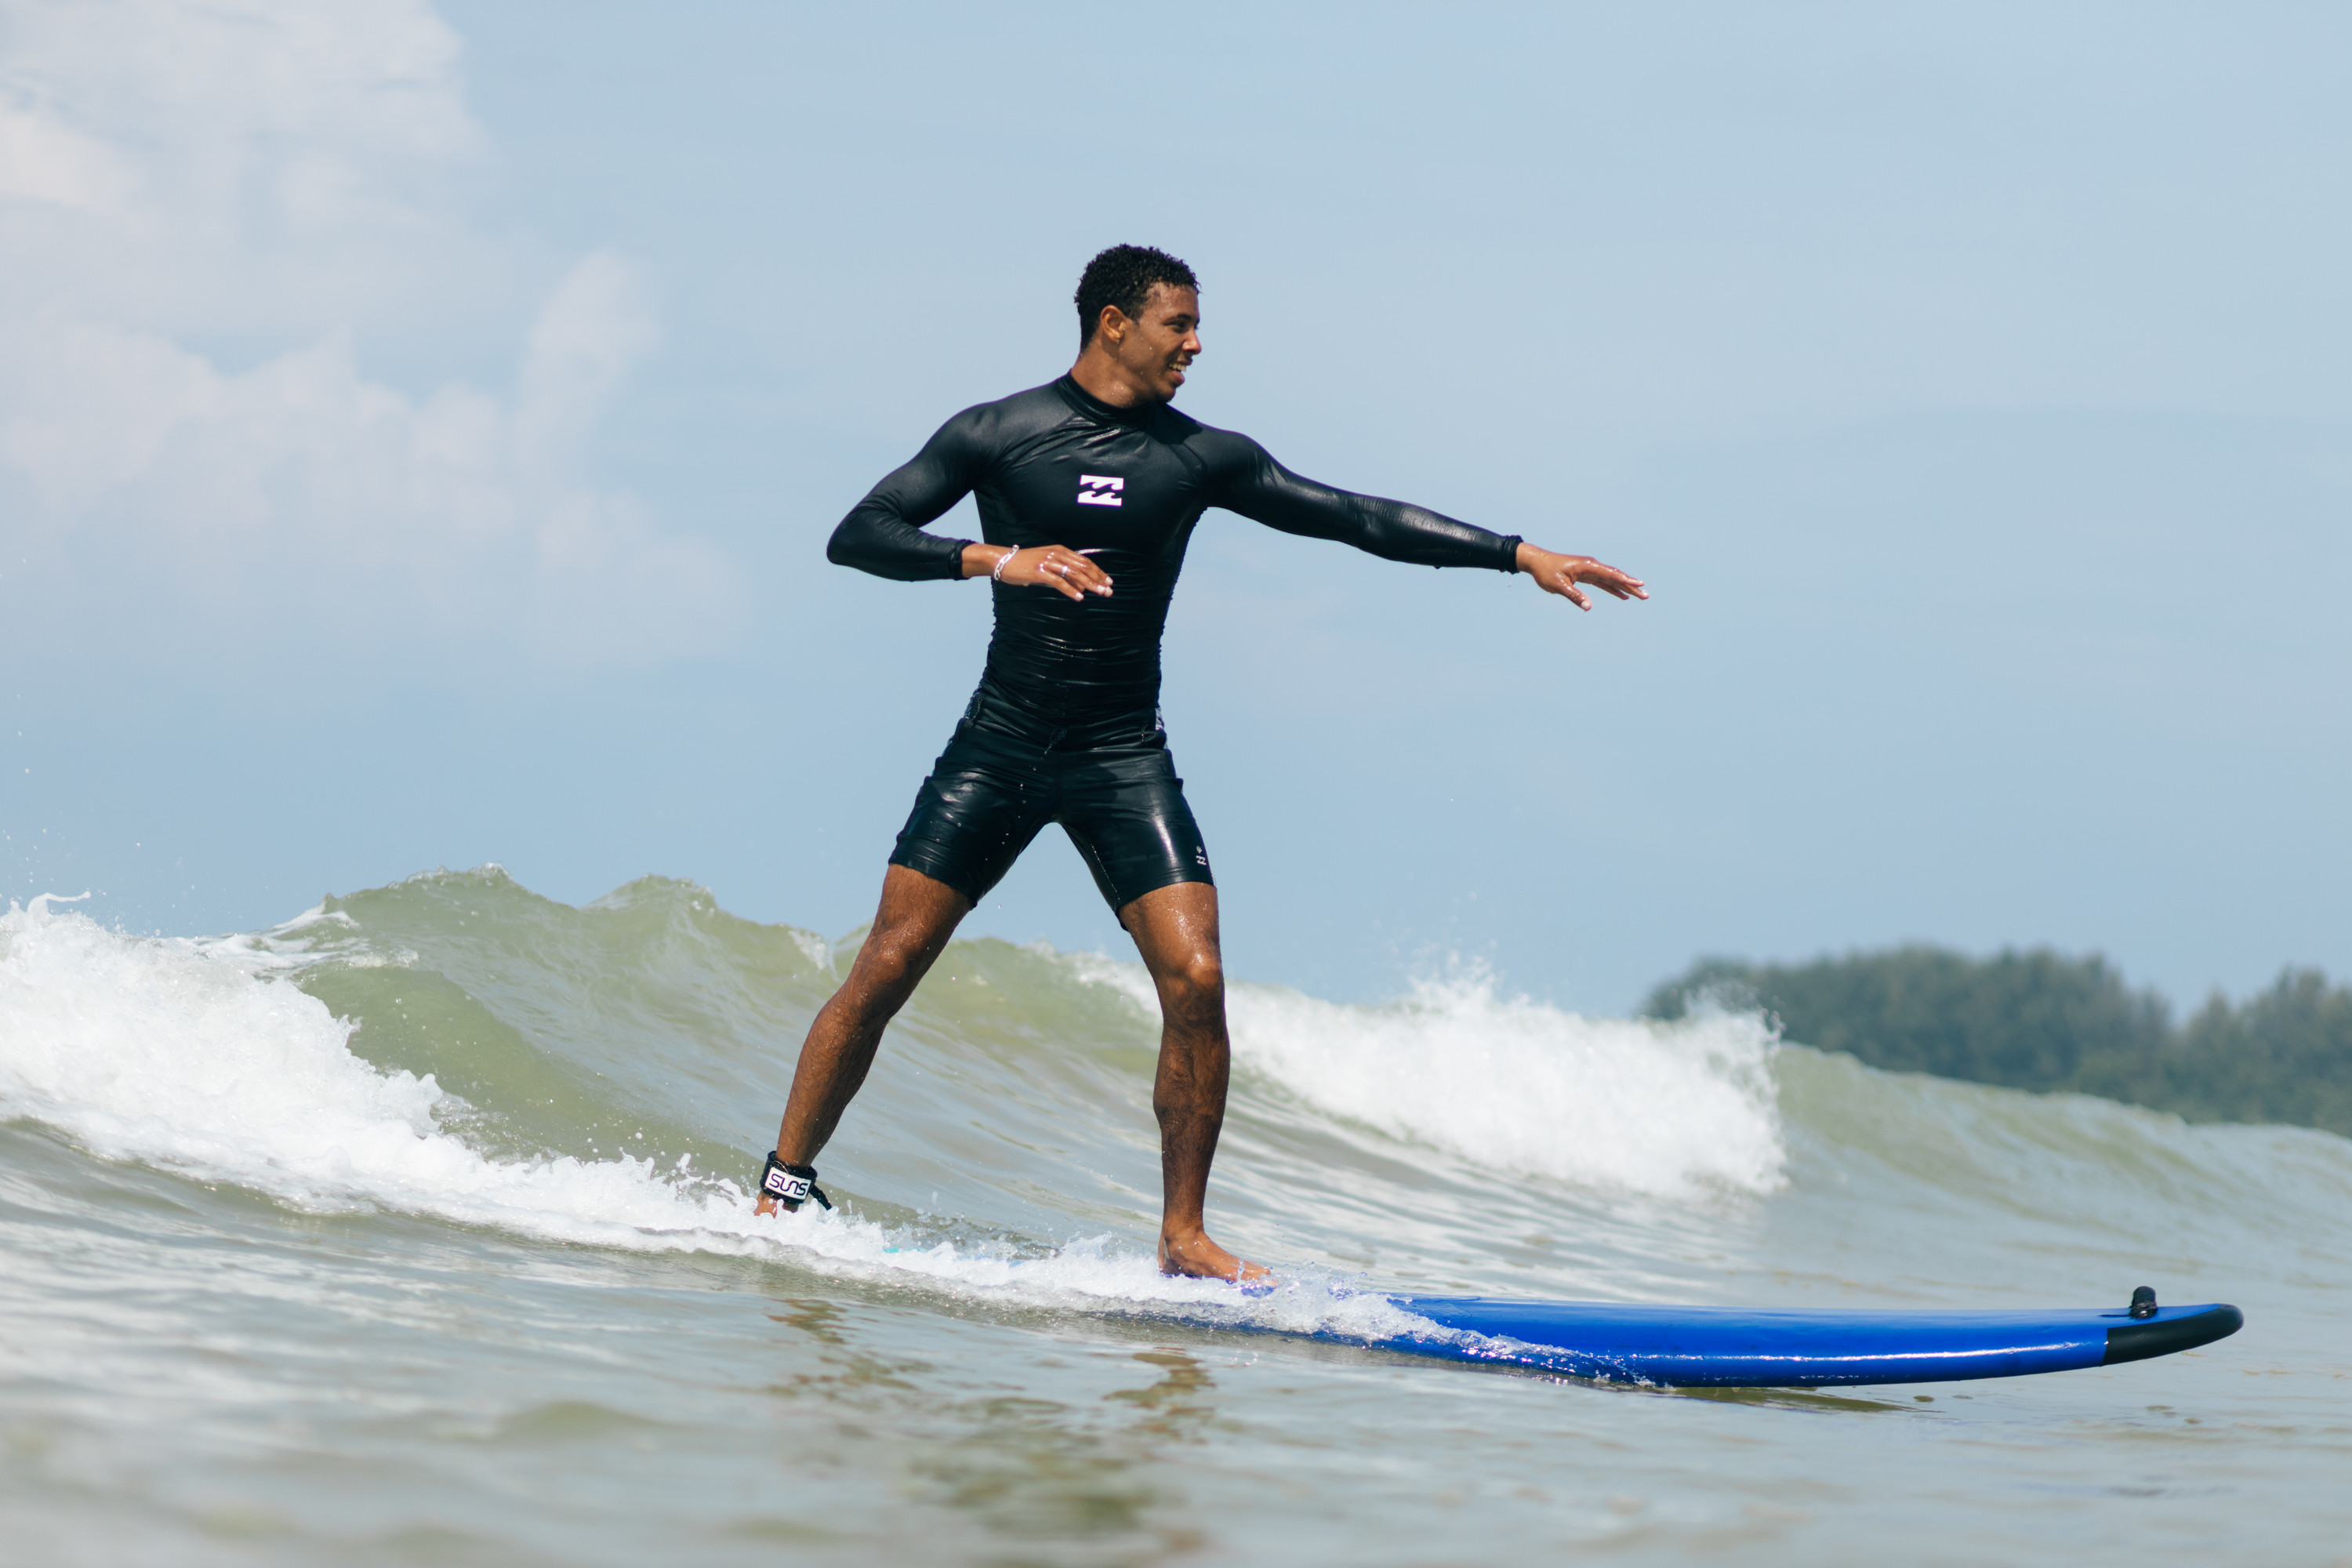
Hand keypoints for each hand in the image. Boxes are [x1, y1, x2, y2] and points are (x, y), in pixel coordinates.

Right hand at [967, 543, 1113, 600]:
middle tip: (1109, 590)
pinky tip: (1079, 597)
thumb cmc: (1025, 564)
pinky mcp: (1040, 572)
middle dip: (1098, 579)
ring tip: (1100, 593)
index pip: (1084, 561)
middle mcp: (1057, 554)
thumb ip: (1063, 575)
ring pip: (1074, 574)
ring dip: (1089, 584)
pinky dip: (1070, 590)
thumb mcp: (1047, 566)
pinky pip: (1059, 582)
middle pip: (1083, 567)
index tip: (1108, 581)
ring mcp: (1048, 563)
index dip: (1098, 571)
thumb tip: (1080, 588)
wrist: (1003, 561)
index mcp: (1060, 551)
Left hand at [1516, 543, 1646, 610]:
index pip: (1611, 574)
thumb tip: (1589, 607)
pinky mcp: (1586, 575)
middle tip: (1646, 595)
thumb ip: (1574, 596)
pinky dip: (1613, 589)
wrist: (1536, 562)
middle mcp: (1591, 566)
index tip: (1640, 584)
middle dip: (1631, 586)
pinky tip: (1622, 596)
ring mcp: (1589, 570)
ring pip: (1611, 580)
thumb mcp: (1558, 586)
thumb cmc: (1546, 572)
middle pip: (1615, 577)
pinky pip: (1603, 583)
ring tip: (1640, 596)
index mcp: (1587, 566)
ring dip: (1625, 588)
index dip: (1626, 580)